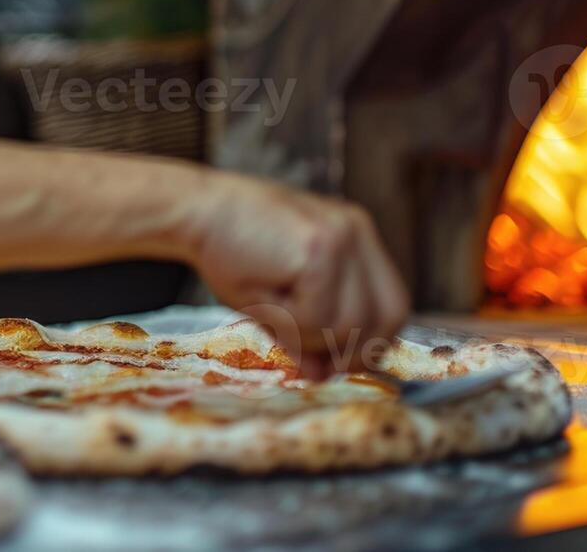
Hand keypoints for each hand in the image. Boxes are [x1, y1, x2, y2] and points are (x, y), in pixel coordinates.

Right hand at [185, 173, 409, 379]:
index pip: (392, 305)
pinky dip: (288, 323)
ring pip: (351, 322)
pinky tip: (263, 300)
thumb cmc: (230, 251)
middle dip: (352, 349)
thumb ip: (309, 332)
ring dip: (309, 336)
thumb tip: (322, 376)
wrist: (194, 210)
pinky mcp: (321, 248)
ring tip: (273, 316)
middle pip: (389, 314)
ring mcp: (344, 238)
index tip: (337, 363)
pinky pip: (318, 315)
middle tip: (315, 363)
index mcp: (356, 239)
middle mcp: (358, 233)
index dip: (370, 342)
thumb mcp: (279, 298)